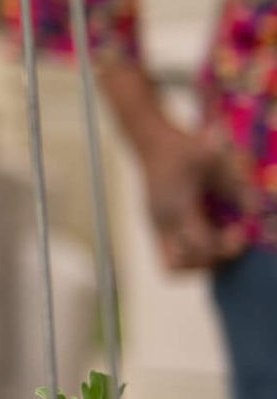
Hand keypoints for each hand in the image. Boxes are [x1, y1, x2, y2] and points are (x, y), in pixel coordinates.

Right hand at [132, 123, 253, 270]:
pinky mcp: (154, 227)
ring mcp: (155, 226)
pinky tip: (205, 235)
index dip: (227, 246)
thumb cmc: (183, 148)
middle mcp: (162, 222)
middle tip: (228, 237)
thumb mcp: (214, 160)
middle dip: (213, 258)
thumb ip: (237, 186)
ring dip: (199, 260)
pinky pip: (170, 256)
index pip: (201, 247)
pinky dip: (189, 255)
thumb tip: (255, 214)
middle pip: (185, 264)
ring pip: (174, 265)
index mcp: (176, 207)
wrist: (150, 140)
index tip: (239, 229)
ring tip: (216, 240)